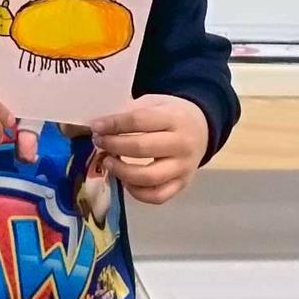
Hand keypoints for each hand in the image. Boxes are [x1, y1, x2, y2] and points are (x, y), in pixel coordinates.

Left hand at [91, 95, 208, 204]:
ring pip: (148, 178)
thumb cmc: (171, 113)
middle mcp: (182, 144)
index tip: (96, 126)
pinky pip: (157, 196)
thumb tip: (100, 125)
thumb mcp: (154, 102)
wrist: (202, 128)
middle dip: (113, 145)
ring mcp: (184, 167)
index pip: (139, 120)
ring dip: (121, 171)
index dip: (114, 124)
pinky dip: (136, 191)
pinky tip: (125, 179)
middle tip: (99, 141)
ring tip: (108, 162)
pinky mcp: (182, 185)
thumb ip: (130, 111)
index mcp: (175, 117)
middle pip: (141, 148)